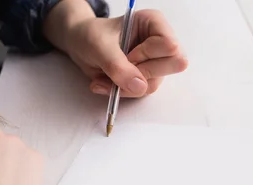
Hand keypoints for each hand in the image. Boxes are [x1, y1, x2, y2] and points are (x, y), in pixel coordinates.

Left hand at [45, 4, 187, 97]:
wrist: (79, 45)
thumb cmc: (90, 36)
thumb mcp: (99, 46)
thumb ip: (118, 66)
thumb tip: (139, 87)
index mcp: (154, 24)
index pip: (170, 46)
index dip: (148, 55)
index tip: (128, 54)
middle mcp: (160, 43)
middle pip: (172, 66)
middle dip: (142, 73)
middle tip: (121, 66)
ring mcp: (155, 62)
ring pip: (154, 84)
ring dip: (126, 86)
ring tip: (106, 77)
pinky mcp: (147, 77)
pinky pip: (142, 92)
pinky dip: (122, 91)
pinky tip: (108, 83)